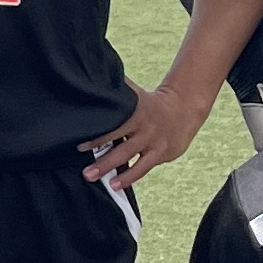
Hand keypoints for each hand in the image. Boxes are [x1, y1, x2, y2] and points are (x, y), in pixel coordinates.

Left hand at [82, 73, 214, 190]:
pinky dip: (130, 177)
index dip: (97, 136)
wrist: (183, 109)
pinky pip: (143, 168)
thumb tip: (92, 76)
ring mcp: (152, 142)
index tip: (80, 145)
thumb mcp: (134, 96)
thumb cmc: (150, 103)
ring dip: (117, 173)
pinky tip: (117, 185)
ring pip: (132, 160)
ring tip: (102, 182)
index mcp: (134, 112)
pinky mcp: (160, 154)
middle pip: (121, 146)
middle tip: (86, 172)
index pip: (113, 125)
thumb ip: (116, 92)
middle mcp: (143, 128)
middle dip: (103, 161)